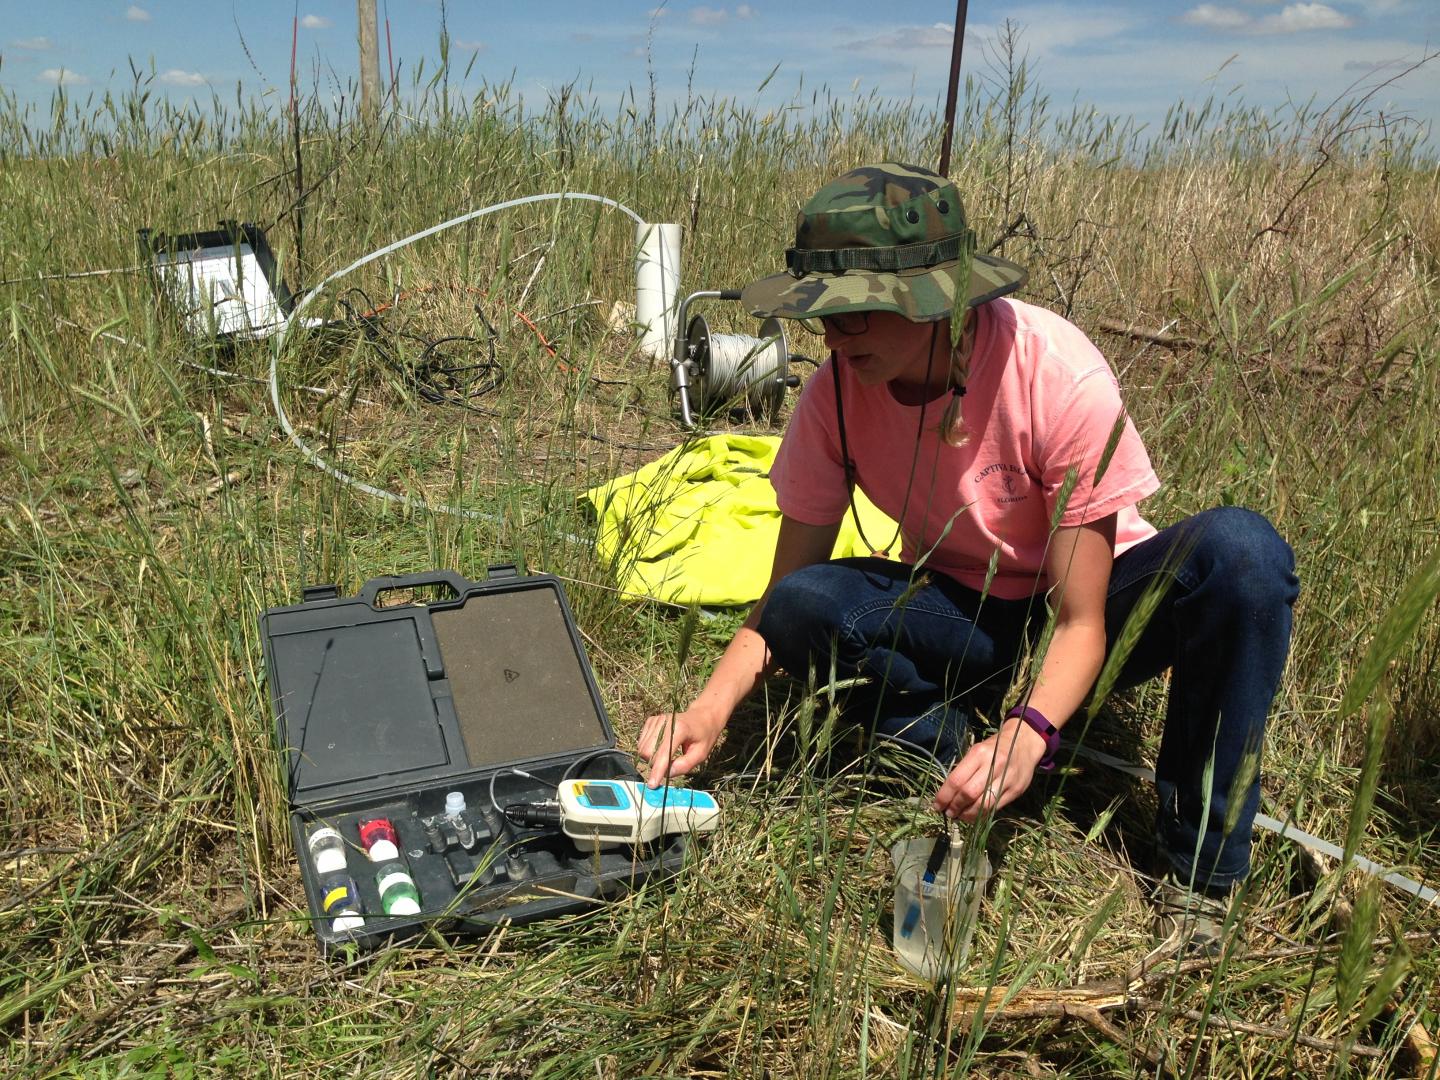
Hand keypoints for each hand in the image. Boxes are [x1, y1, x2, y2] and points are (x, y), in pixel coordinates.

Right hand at [638, 708, 724, 787]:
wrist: (701, 716)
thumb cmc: (703, 736)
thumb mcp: (701, 753)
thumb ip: (685, 765)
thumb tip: (667, 774)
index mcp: (679, 729)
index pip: (663, 753)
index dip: (657, 771)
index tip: (652, 785)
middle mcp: (665, 722)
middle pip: (648, 752)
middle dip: (655, 764)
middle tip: (669, 765)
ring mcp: (656, 720)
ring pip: (642, 748)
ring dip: (651, 758)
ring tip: (667, 755)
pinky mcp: (651, 721)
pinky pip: (641, 742)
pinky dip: (648, 750)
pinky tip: (661, 747)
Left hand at [932, 718, 1048, 821]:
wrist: (1025, 742)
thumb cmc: (995, 747)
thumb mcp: (977, 751)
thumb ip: (964, 770)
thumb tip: (948, 794)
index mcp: (979, 754)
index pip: (957, 779)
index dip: (944, 796)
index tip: (937, 805)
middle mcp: (994, 765)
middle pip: (968, 793)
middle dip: (955, 807)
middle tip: (949, 813)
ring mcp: (1007, 779)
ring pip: (983, 804)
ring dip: (968, 815)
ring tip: (960, 816)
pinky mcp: (1016, 790)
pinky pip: (996, 807)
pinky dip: (982, 815)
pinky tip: (975, 815)